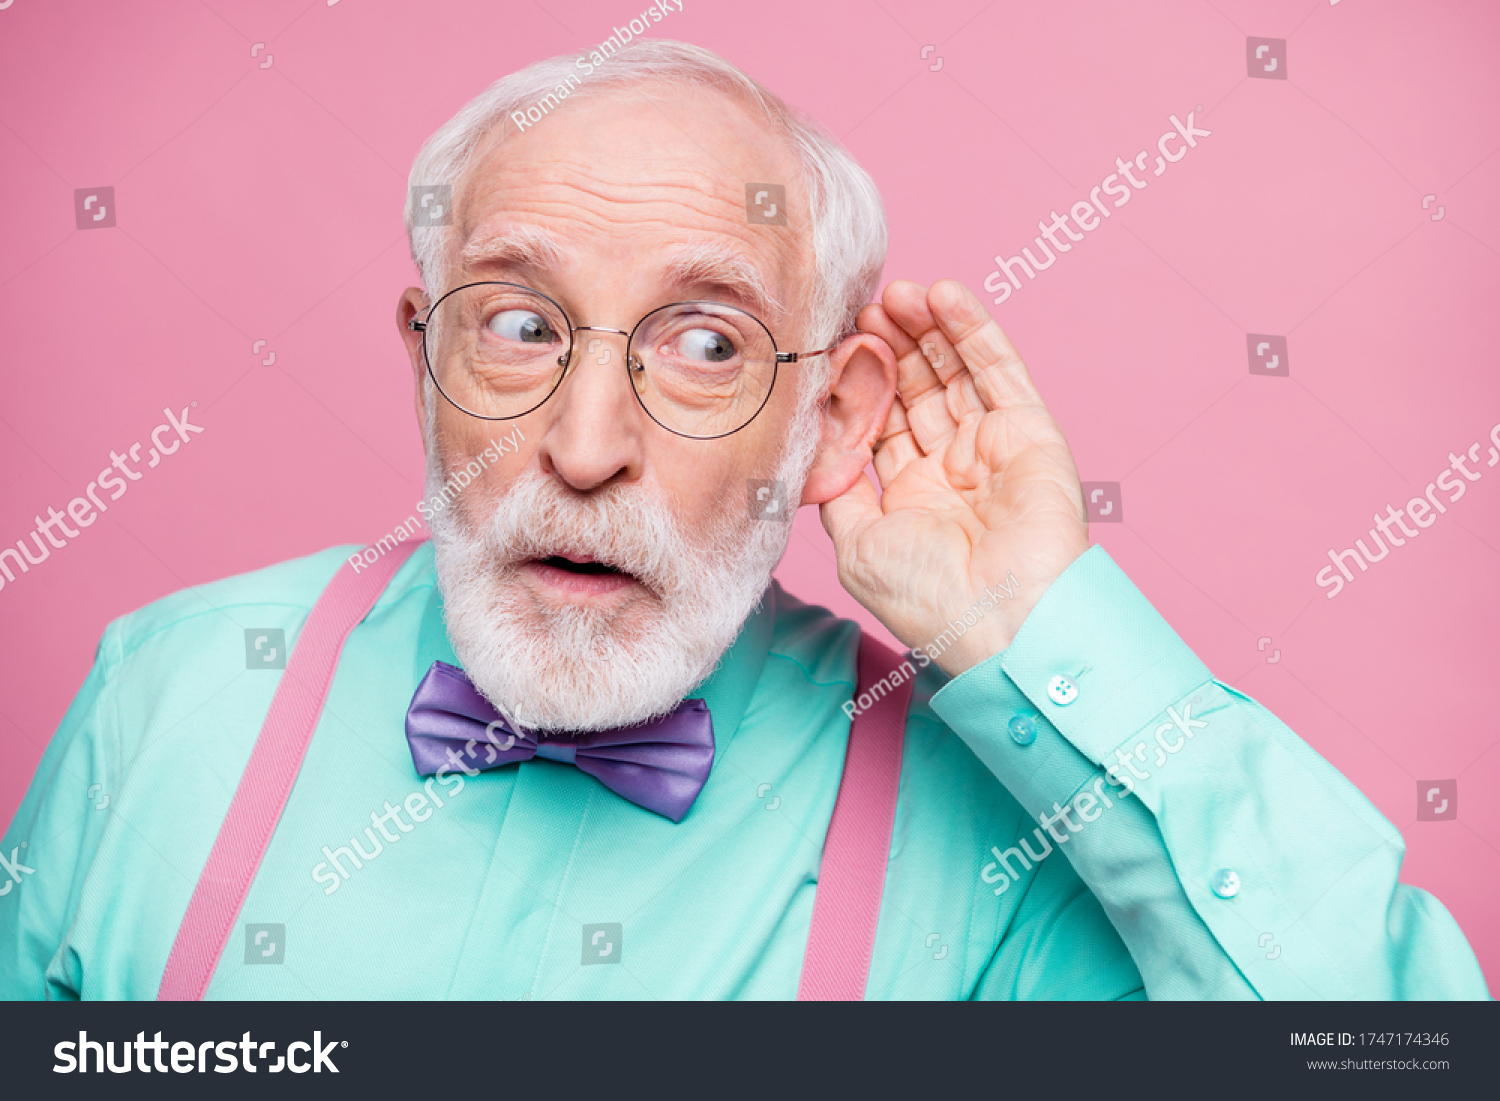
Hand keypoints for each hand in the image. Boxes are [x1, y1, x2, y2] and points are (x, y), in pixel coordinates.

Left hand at [820, 279, 1089, 676]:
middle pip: (916, 390)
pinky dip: (972, 330)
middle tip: (861, 305)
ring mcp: (991, 448)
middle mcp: (951, 470)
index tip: (833, 343)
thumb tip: (815, 447)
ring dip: (925, 328)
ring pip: (954, 372)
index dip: (859, 383)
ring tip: (894, 291)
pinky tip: (943, 295)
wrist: (1002, 622)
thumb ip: (840, 489)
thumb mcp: (858, 544)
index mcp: (910, 499)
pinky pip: (998, 370)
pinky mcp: (1029, 432)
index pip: (881, 422)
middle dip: (889, 347)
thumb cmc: (928, 598)